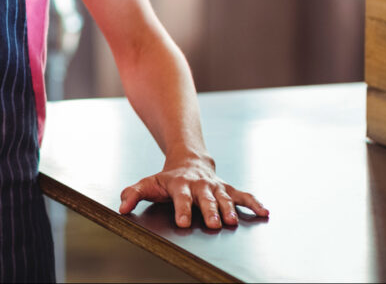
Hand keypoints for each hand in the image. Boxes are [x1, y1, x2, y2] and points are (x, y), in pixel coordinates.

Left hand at [119, 155, 268, 228]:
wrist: (188, 161)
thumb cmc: (167, 179)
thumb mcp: (148, 184)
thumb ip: (133, 194)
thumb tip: (121, 208)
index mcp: (180, 185)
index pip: (180, 198)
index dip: (181, 210)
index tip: (184, 222)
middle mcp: (200, 185)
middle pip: (205, 199)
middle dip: (209, 211)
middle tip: (214, 224)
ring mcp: (216, 187)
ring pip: (224, 198)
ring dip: (230, 209)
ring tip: (234, 222)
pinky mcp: (228, 189)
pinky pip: (243, 195)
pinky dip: (254, 203)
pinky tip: (264, 212)